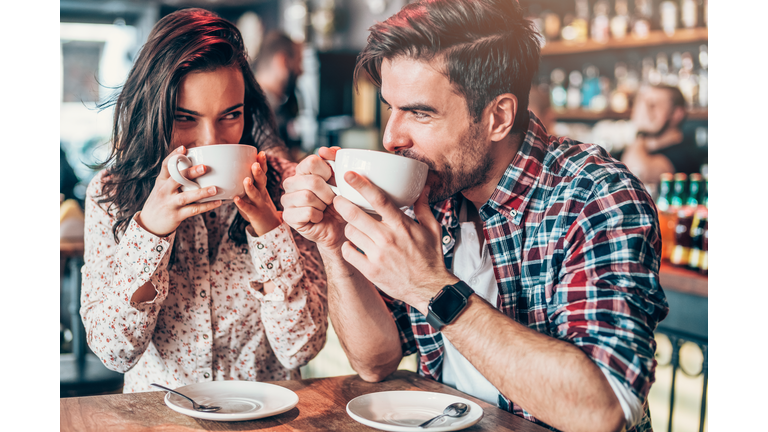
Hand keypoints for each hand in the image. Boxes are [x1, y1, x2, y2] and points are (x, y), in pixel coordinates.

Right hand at [136, 146, 221, 236]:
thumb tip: (194, 164)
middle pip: (176, 179)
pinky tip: (218, 202)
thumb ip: (174, 177)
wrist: (149, 223)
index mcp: (161, 181)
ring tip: (215, 189)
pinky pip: (193, 210)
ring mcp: (170, 203)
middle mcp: (164, 191)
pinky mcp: (176, 215)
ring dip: (201, 192)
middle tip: (204, 167)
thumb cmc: (160, 201)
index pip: (166, 166)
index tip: (184, 148)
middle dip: (190, 172)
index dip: (174, 156)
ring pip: (186, 197)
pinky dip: (206, 206)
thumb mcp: (162, 187)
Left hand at [233, 151, 281, 235]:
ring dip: (251, 187)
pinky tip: (235, 199)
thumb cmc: (258, 207)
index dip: (263, 164)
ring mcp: (259, 205)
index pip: (263, 173)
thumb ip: (246, 183)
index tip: (261, 153)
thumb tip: (229, 169)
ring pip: (256, 195)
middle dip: (259, 172)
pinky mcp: (255, 215)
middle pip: (262, 182)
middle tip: (255, 163)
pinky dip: (242, 204)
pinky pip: (248, 209)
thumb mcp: (254, 193)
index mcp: (261, 187)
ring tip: (246, 180)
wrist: (270, 226)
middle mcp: (262, 194)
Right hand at [281, 147, 347, 253]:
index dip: (328, 172)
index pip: (312, 161)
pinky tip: (319, 218)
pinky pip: (306, 212)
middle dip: (328, 193)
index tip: (334, 181)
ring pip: (307, 197)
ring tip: (325, 209)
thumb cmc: (340, 204)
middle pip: (312, 181)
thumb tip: (325, 150)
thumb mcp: (343, 180)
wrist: (339, 228)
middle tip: (332, 200)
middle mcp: (291, 182)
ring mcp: (287, 199)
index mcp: (302, 170)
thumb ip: (336, 160)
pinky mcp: (287, 216)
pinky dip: (318, 216)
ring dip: (323, 205)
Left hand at [334, 171, 456, 313]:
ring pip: (350, 232)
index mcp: (401, 225)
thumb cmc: (431, 258)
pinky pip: (348, 252)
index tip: (349, 175)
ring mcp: (377, 255)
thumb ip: (423, 207)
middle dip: (342, 203)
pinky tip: (354, 246)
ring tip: (354, 227)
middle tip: (338, 199)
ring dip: (349, 227)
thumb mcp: (432, 229)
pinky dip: (348, 247)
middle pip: (355, 214)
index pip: (378, 199)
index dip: (361, 185)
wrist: (430, 288)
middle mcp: (387, 238)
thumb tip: (423, 188)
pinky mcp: (370, 270)